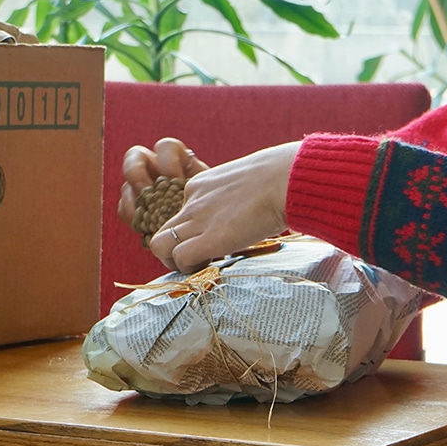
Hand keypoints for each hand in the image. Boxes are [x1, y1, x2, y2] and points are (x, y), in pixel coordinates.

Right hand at [117, 137, 209, 225]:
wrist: (208, 225)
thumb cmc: (213, 206)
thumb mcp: (211, 194)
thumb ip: (202, 190)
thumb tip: (193, 196)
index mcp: (177, 159)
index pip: (166, 147)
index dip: (168, 161)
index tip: (179, 181)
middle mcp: (156, 169)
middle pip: (134, 156)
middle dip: (137, 173)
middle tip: (148, 192)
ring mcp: (143, 187)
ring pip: (126, 185)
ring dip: (133, 201)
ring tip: (147, 217)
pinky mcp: (137, 208)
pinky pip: (124, 209)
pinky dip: (133, 218)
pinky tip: (147, 228)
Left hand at [150, 141, 299, 272]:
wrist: (286, 177)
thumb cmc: (279, 177)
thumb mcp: (247, 181)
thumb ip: (237, 196)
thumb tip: (247, 210)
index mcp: (200, 185)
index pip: (181, 214)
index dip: (192, 232)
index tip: (211, 240)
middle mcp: (192, 201)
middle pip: (163, 230)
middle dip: (173, 250)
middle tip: (197, 259)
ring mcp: (198, 219)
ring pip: (160, 246)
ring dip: (175, 262)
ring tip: (199, 266)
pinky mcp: (209, 239)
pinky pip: (180, 258)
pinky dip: (189, 268)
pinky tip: (210, 265)